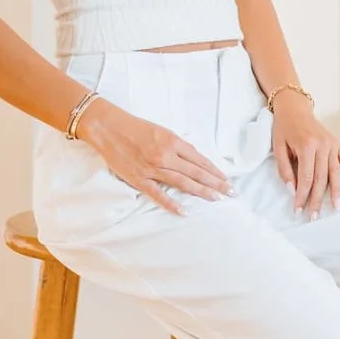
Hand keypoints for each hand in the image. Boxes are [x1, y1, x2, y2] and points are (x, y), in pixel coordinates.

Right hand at [76, 98, 233, 216]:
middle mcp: (166, 155)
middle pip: (196, 173)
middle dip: (216, 183)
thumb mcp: (162, 131)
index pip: (200, 160)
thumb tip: (195, 160)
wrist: (108, 127)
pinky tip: (185, 211)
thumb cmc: (136, 127)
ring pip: (182, 183)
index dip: (215, 171)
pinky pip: (158, 194)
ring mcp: (152, 168)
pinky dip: (171, 203)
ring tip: (216, 199)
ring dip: (201, 192)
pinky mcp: (139, 179)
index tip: (227, 180)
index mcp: (173, 141)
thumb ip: (178, 146)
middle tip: (231, 193)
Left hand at [270, 90, 339, 217]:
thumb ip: (284, 169)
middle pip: (321, 178)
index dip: (302, 195)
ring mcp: (331, 144)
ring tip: (337, 207)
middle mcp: (322, 145)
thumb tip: (292, 190)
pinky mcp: (336, 143)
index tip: (298, 209)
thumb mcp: (278, 147)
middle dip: (317, 199)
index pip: (305, 177)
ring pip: (334, 172)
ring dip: (336, 191)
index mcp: (306, 145)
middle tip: (314, 216)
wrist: (294, 107)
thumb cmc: (283, 127)